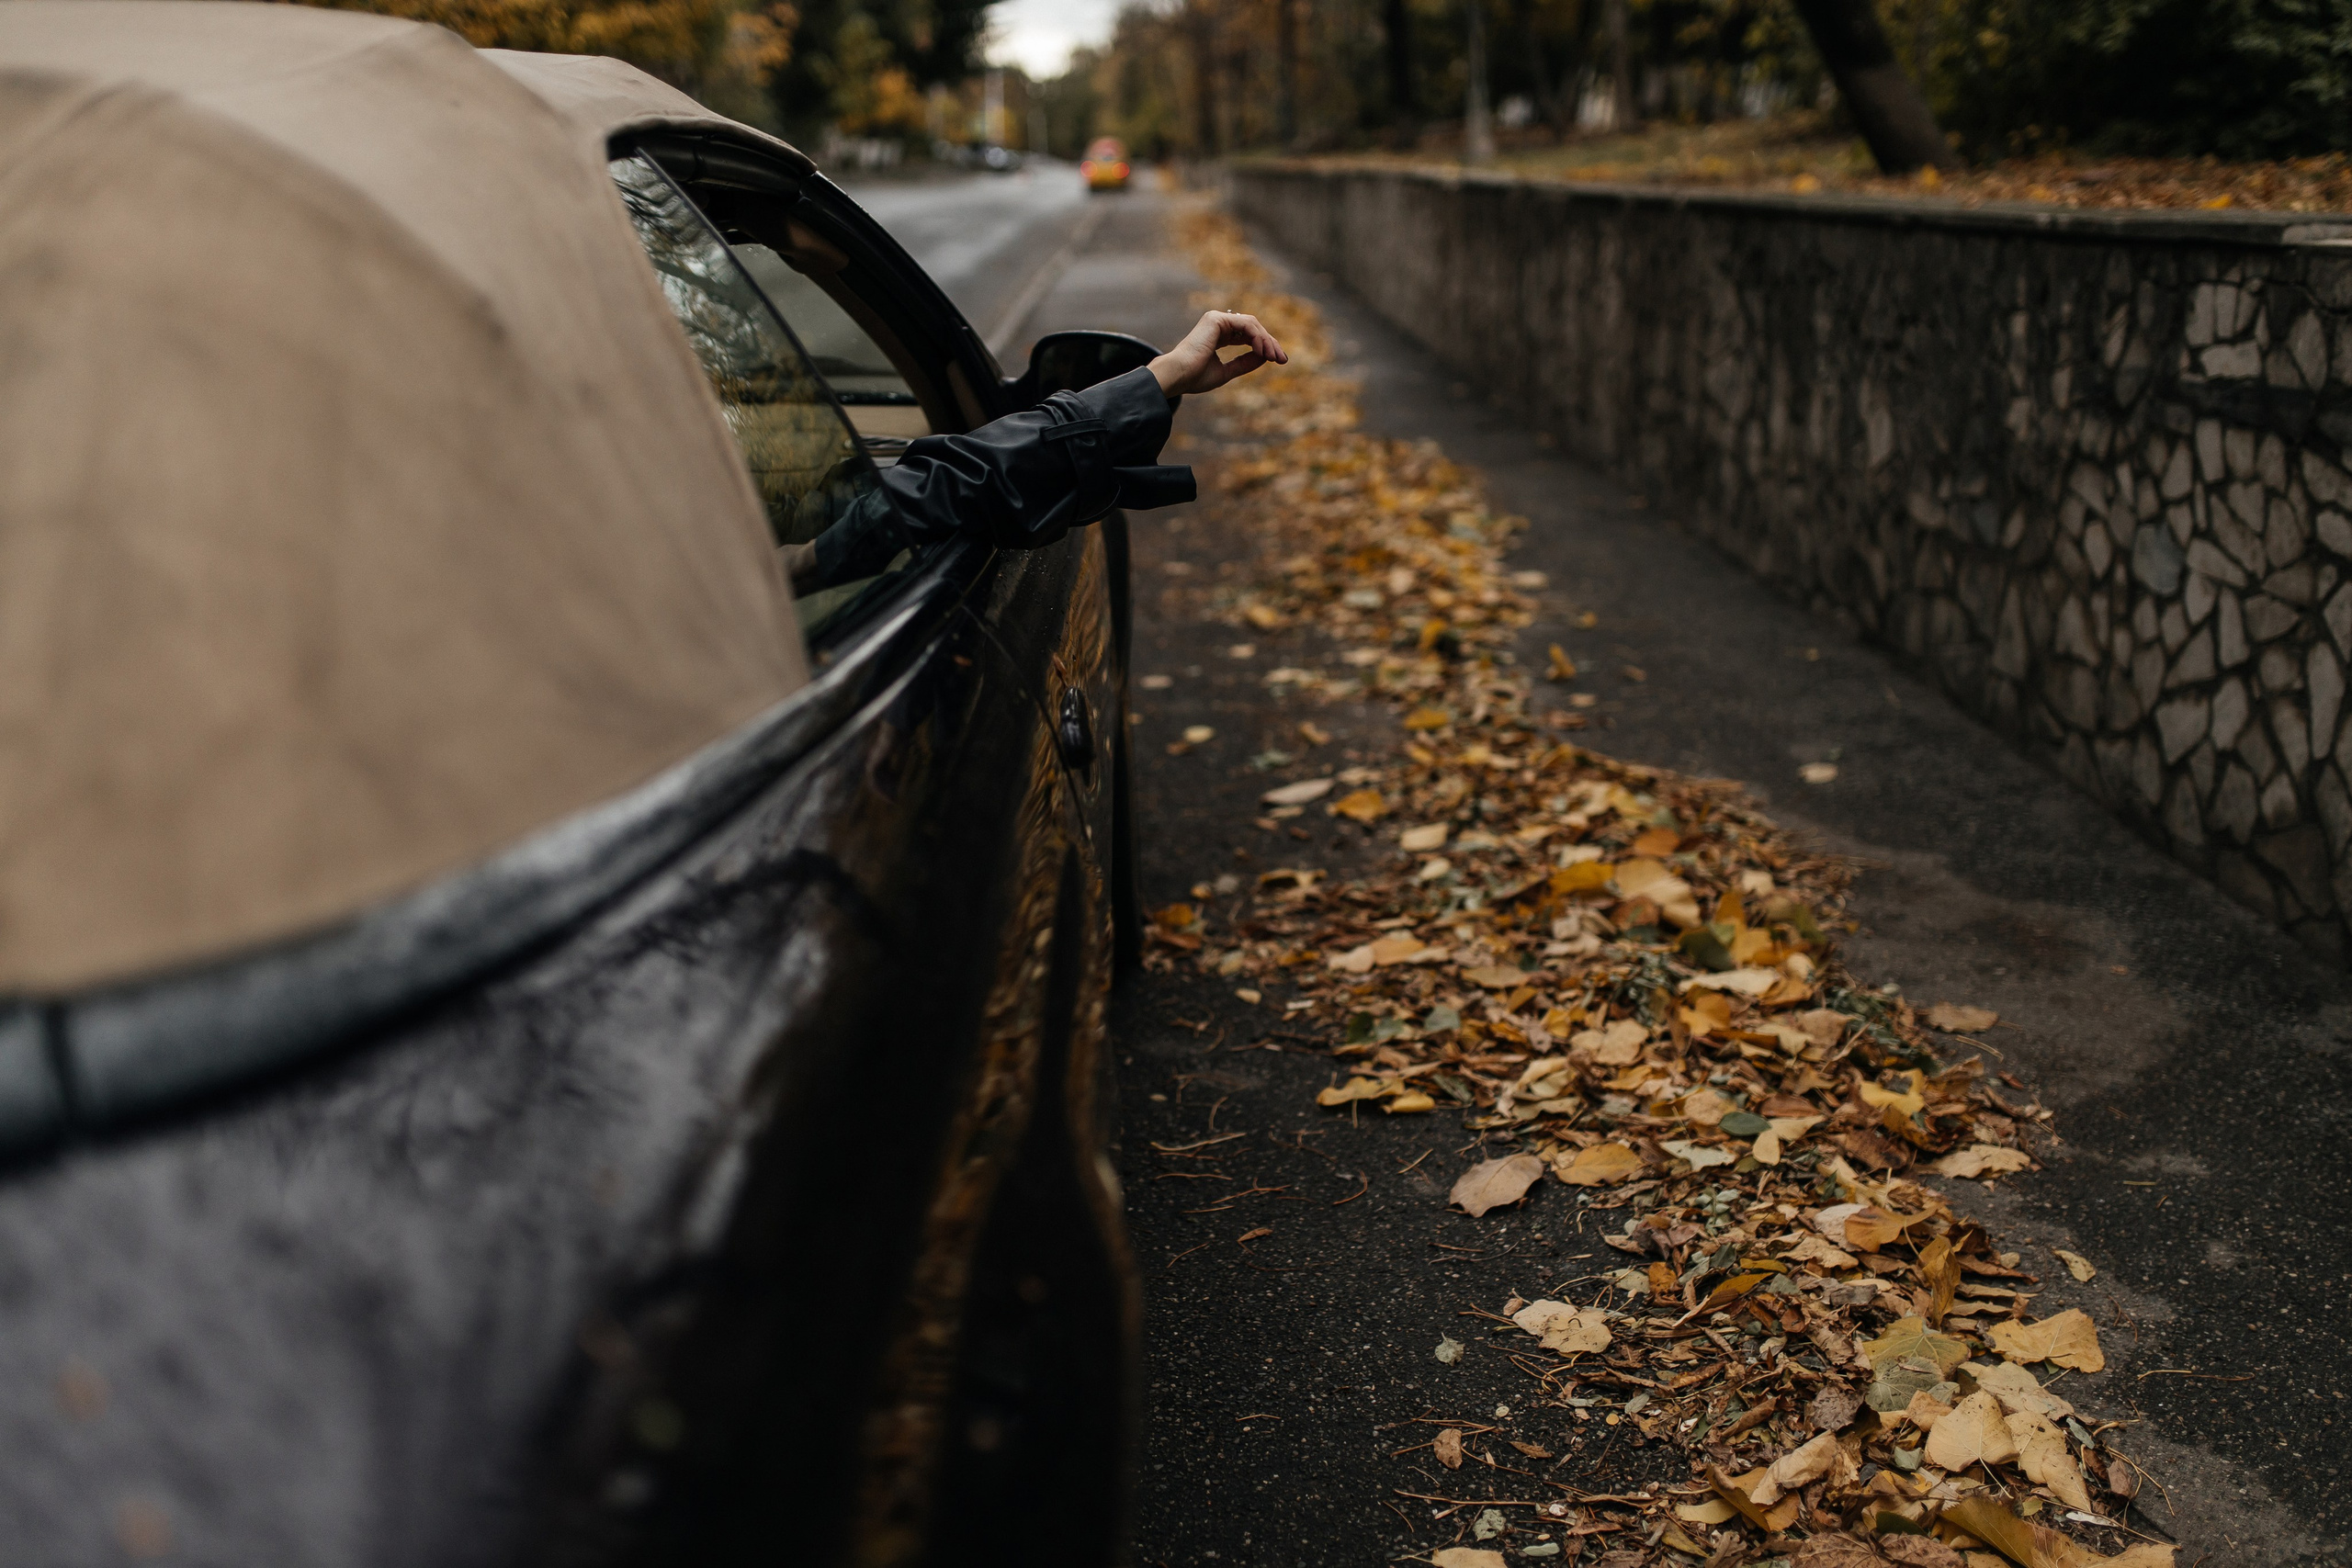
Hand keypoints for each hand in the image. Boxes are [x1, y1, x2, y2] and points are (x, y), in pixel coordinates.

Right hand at [1147, 309, 1287, 396]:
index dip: (1264, 347)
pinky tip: (1262, 351)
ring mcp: (1217, 319)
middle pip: (1253, 329)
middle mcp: (1217, 324)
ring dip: (1266, 341)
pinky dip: (1258, 337)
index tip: (1278, 361)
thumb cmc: (1195, 377)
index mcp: (1217, 336)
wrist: (1178, 375)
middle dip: (1269, 343)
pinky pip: (1246, 324)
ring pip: (1252, 325)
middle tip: (1282, 359)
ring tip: (1274, 357)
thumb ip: (1244, 363)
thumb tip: (1265, 358)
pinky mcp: (1217, 319)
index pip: (1247, 337)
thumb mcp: (1227, 371)